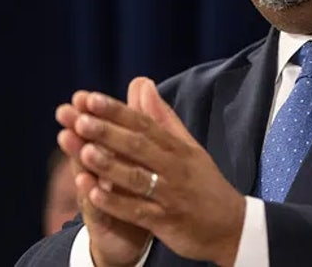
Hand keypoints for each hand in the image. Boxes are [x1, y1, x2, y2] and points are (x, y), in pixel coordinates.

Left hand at [73, 78, 245, 266]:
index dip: (117, 112)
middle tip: (78, 119)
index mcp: (178, 148)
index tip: (90, 99)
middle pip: (138, 146)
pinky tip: (92, 193)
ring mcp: (169, 195)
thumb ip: (163, 118)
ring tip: (83, 152)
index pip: (144, 124)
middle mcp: (174, 168)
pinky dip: (115, 203)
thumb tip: (142, 84)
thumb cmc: (205, 184)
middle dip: (108, 132)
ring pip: (136, 177)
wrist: (232, 227)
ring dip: (109, 165)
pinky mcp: (165, 221)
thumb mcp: (189, 147)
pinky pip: (137, 211)